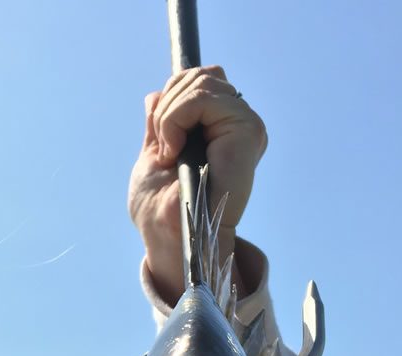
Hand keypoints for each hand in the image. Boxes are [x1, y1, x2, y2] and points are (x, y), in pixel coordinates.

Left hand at [128, 66, 267, 304]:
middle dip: (167, 107)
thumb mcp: (154, 154)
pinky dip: (176, 119)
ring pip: (201, 83)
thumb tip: (155, 95)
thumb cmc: (160, 207)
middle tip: (163, 148)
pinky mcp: (247, 132)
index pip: (197, 80)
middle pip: (200, 75)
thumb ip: (160, 123)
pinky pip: (205, 98)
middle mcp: (236, 124)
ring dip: (169, 116)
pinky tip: (175, 152)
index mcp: (217, 128)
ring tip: (168, 152)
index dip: (169, 100)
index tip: (159, 140)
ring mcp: (245, 126)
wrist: (168, 233)